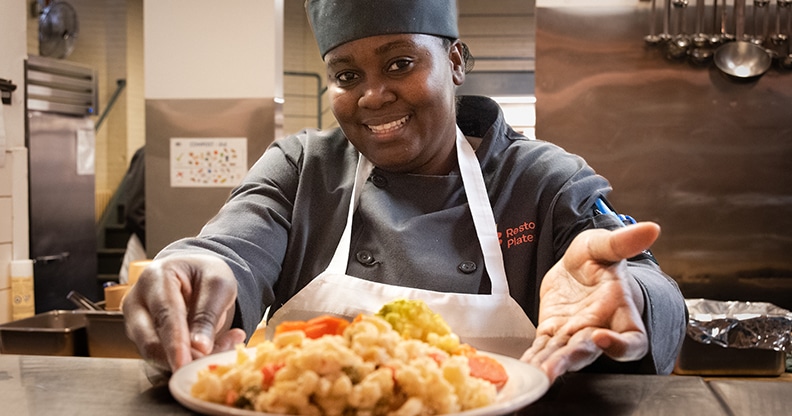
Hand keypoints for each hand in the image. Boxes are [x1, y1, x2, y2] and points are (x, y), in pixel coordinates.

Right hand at [122, 254, 246, 371]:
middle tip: (211, 363)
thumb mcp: (218, 285)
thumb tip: (200, 348)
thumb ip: (208, 315)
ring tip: (226, 345)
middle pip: (150, 341)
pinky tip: (215, 349)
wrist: (195, 275)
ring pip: (155, 355)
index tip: (183, 363)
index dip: (175, 342)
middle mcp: (136, 301)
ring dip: (190, 360)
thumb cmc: (205, 275)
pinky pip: (162, 359)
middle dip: (181, 358)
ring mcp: (135, 323)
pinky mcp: (142, 340)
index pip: (164, 314)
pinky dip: (188, 360)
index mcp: (155, 278)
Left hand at [521, 222, 659, 382]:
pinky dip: (533, 358)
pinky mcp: (552, 332)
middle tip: (553, 369)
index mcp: (619, 311)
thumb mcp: (605, 245)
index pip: (632, 339)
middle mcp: (598, 328)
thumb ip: (623, 242)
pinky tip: (523, 368)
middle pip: (589, 351)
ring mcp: (573, 333)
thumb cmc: (597, 259)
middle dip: (571, 360)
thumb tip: (651, 228)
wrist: (577, 266)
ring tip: (535, 375)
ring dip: (548, 365)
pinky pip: (543, 348)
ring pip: (563, 354)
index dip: (621, 346)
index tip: (601, 337)